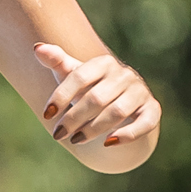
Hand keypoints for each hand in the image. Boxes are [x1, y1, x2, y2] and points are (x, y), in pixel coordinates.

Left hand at [34, 43, 160, 148]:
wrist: (120, 102)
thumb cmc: (89, 88)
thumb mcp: (72, 75)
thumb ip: (56, 62)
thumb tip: (37, 48)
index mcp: (103, 63)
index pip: (78, 77)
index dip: (60, 96)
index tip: (46, 115)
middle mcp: (124, 74)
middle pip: (95, 98)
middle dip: (74, 118)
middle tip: (58, 135)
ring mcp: (140, 92)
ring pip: (116, 112)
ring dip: (93, 129)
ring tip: (76, 140)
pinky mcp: (152, 109)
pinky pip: (145, 123)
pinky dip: (127, 134)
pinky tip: (108, 143)